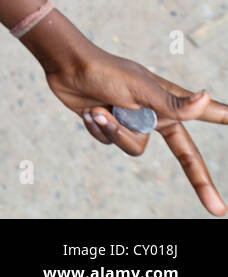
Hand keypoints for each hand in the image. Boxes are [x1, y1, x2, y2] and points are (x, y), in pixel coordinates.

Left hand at [44, 44, 227, 214]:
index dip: (225, 119)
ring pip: (134, 149)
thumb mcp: (140, 87)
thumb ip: (173, 103)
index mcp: (168, 103)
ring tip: (101, 110)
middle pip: (184, 154)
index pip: (206, 116)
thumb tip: (207, 98)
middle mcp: (155, 116)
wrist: (66, 67)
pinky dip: (98, 129)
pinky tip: (89, 112)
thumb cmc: (105, 71)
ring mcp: (133, 123)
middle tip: (217, 209)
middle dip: (200, 181)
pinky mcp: (112, 127)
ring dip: (115, 131)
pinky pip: (110, 143)